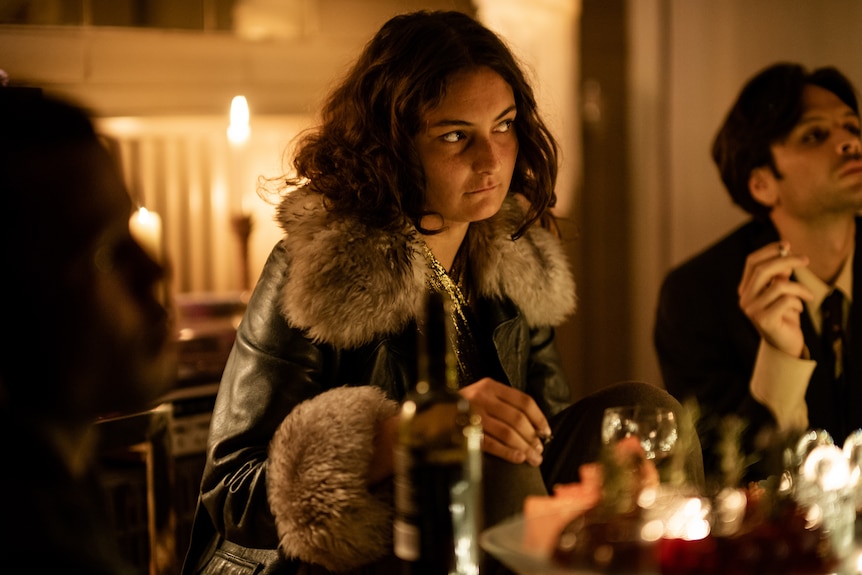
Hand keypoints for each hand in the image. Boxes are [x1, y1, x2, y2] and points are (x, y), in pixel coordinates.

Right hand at [459, 377, 550, 465]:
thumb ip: (504, 404)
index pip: (523, 401)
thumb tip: (535, 427)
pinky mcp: (465, 432)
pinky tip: (518, 458)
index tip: (546, 432)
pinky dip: (508, 453)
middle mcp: (481, 397)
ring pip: (507, 433)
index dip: (539, 418)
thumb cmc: (463, 407)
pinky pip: (491, 444)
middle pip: (517, 418)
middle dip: (532, 437)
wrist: (429, 414)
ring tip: (533, 458)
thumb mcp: (482, 396)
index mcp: (490, 386)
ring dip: (524, 447)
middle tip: (539, 450)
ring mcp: (472, 415)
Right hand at [737, 241, 812, 357]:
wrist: (785, 344)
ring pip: (779, 286)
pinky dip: (798, 302)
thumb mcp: (783, 291)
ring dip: (800, 288)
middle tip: (806, 259)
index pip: (752, 262)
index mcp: (746, 289)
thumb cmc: (785, 315)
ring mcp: (752, 310)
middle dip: (787, 260)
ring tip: (808, 296)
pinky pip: (787, 301)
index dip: (769, 250)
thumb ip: (780, 275)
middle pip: (763, 270)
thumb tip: (785, 254)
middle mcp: (745, 299)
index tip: (787, 244)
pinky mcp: (764, 320)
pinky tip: (798, 310)